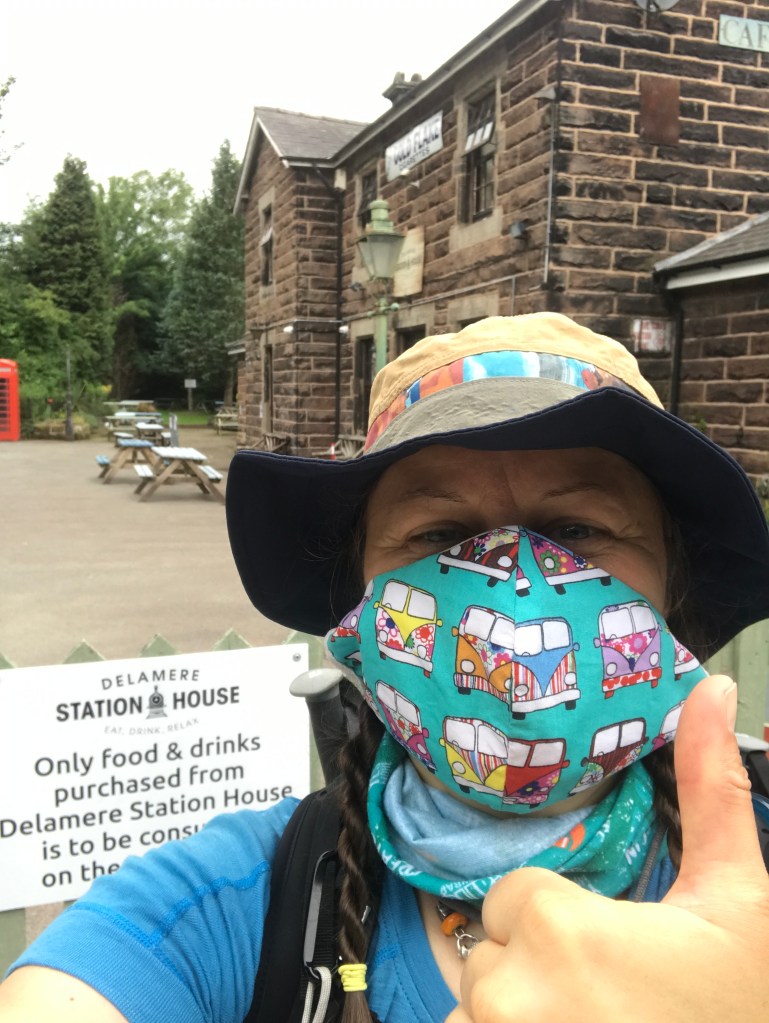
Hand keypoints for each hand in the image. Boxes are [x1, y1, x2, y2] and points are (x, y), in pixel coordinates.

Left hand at [447, 675, 768, 1021]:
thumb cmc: (741, 1009)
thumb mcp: (739, 903)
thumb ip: (710, 790)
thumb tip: (710, 686)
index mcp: (557, 929)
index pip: (516, 900)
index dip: (563, 926)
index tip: (614, 960)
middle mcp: (504, 994)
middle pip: (493, 954)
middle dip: (538, 976)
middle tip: (611, 1010)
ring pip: (475, 1010)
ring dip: (517, 1021)